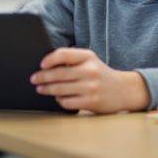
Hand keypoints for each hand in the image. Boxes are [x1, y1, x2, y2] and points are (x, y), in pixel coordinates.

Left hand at [30, 48, 149, 113]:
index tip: (41, 65)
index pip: (63, 54)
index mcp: (88, 56)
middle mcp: (90, 70)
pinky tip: (57, 98)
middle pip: (58, 74)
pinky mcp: (91, 102)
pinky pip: (67, 102)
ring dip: (47, 89)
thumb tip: (47, 66)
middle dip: (42, 77)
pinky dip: (59, 100)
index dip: (49, 59)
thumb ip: (72, 60)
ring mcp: (90, 87)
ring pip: (60, 89)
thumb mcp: (90, 61)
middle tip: (34, 79)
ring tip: (40, 89)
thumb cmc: (101, 74)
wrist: (123, 90)